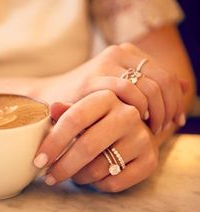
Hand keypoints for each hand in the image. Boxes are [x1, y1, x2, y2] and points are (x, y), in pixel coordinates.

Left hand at [34, 90, 157, 191]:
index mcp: (107, 97)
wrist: (133, 131)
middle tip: (50, 177)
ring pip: (100, 168)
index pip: (74, 119)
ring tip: (74, 173)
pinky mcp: (150, 161)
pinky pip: (115, 183)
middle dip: (63, 167)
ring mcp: (141, 138)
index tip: (39, 160)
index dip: (53, 142)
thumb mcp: (83, 111)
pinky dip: (99, 184)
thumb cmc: (99, 122)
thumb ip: (67, 112)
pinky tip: (95, 177)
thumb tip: (54, 107)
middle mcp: (128, 115)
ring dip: (80, 176)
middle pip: (87, 146)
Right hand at [65, 43, 185, 133]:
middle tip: (165, 128)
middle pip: (161, 81)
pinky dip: (138, 107)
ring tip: (154, 129)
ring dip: (157, 111)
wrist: (52, 96)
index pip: (165, 76)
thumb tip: (188, 84)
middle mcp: (119, 53)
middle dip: (169, 108)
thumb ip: (151, 84)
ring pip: (148, 87)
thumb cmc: (90, 98)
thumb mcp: (122, 88)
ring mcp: (106, 64)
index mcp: (128, 53)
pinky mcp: (93, 78)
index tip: (175, 120)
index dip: (176, 99)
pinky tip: (138, 122)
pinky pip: (126, 91)